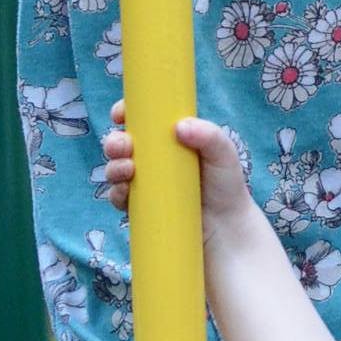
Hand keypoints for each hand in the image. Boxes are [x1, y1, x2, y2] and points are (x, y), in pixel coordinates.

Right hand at [102, 102, 253, 240]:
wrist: (227, 227)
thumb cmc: (226, 185)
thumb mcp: (224, 154)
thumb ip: (210, 135)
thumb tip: (179, 126)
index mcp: (169, 139)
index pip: (141, 121)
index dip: (125, 113)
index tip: (121, 114)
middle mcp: (153, 159)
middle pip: (121, 144)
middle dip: (114, 142)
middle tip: (124, 146)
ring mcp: (145, 182)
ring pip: (115, 170)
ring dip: (113, 167)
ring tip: (128, 170)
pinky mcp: (140, 207)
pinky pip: (119, 198)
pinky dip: (117, 193)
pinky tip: (126, 192)